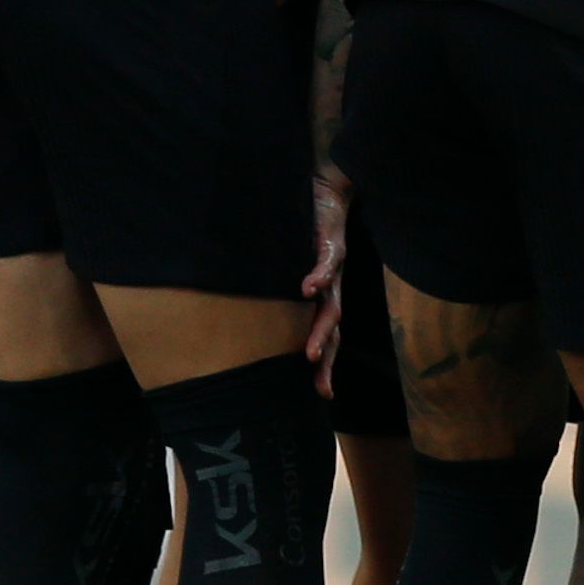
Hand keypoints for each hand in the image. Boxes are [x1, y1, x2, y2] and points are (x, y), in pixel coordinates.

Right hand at [301, 169, 351, 395]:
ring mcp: (334, 267)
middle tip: (319, 386)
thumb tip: (249, 312)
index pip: (327, 336)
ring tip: (311, 353)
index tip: (323, 395)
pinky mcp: (332, 242)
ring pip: (332, 304)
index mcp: (325, 295)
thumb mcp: (294, 263)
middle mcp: (333, 286)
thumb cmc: (306, 229)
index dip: (326, 365)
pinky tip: (306, 290)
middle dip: (326, 358)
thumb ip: (282, 288)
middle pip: (333, 330)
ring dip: (322, 329)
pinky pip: (328, 263)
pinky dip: (318, 277)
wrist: (327, 189)